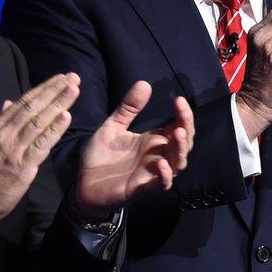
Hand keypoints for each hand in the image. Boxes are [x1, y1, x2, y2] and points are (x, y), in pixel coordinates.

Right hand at [0, 73, 79, 223]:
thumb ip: (2, 121)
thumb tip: (9, 102)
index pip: (25, 101)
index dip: (45, 88)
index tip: (62, 77)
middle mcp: (6, 133)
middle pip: (34, 106)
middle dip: (55, 90)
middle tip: (73, 77)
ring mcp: (14, 148)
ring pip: (39, 121)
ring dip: (58, 104)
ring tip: (74, 90)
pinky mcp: (22, 166)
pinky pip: (41, 144)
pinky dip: (54, 130)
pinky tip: (66, 117)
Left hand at [74, 81, 194, 219]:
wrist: (83, 185)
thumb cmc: (101, 157)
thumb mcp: (113, 127)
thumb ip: (128, 108)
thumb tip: (144, 83)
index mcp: (153, 141)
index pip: (178, 126)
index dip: (183, 115)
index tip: (178, 99)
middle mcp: (158, 156)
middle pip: (184, 143)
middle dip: (187, 127)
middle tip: (181, 112)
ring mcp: (152, 173)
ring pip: (177, 163)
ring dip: (180, 149)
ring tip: (177, 133)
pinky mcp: (141, 188)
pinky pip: (160, 184)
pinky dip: (164, 176)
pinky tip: (161, 164)